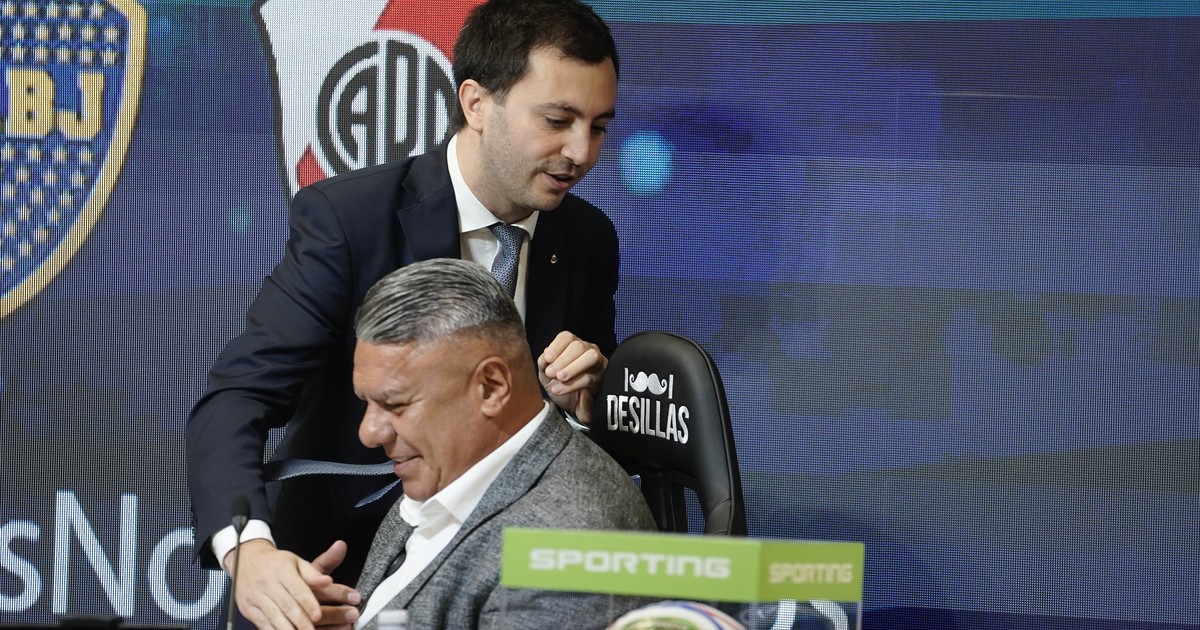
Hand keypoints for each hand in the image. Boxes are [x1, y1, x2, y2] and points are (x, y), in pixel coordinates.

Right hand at [226, 539, 357, 629]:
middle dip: (301, 622)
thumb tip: (328, 582)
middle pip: (286, 606)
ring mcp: (255, 596)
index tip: (318, 616)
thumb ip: (313, 574)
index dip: (308, 604)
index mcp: (282, 570)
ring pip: (273, 617)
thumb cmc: (277, 563)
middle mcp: (267, 583)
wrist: (246, 561)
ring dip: (287, 629)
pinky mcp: (247, 608)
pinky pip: (262, 623)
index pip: (297, 589)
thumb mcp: (296, 562)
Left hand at [537, 331, 606, 423]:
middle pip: (579, 345)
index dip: (556, 346)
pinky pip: (589, 378)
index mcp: (573, 346)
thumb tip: (545, 355)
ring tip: (559, 378)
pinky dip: (572, 384)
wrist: (574, 410)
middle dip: (562, 359)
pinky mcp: (603, 380)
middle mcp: (588, 351)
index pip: (567, 337)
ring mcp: (598, 364)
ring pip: (590, 357)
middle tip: (551, 373)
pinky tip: (559, 390)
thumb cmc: (562, 388)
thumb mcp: (547, 377)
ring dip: (572, 367)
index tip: (547, 359)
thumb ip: (543, 364)